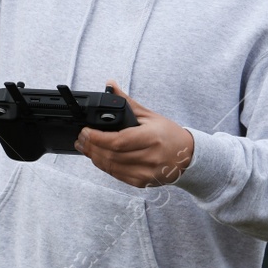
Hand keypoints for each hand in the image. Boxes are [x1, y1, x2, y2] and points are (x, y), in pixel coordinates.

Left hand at [74, 80, 194, 187]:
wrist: (187, 156)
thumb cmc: (169, 134)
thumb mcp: (149, 115)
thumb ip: (127, 102)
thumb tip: (111, 85)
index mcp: (151, 138)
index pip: (118, 141)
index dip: (98, 138)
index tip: (86, 131)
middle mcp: (150, 157)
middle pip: (112, 155)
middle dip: (91, 147)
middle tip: (80, 139)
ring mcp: (146, 172)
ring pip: (112, 167)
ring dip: (94, 158)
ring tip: (85, 147)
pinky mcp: (143, 182)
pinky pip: (118, 175)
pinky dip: (105, 166)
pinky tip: (98, 157)